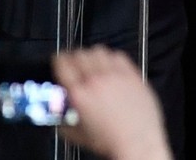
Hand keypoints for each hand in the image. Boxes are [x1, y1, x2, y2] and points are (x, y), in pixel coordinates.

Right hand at [52, 46, 171, 159]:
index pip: (63, 64)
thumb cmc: (113, 142)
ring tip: (93, 63)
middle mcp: (96, 81)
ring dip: (92, 56)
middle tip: (75, 63)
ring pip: (98, 51)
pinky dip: (111, 58)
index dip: (59, 60)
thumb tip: (58, 122)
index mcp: (79, 95)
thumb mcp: (79, 136)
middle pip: (79, 54)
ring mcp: (114, 76)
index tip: (60, 60)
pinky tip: (111, 66)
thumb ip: (64, 124)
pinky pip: (118, 56)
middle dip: (74, 57)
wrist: (138, 144)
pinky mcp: (131, 75)